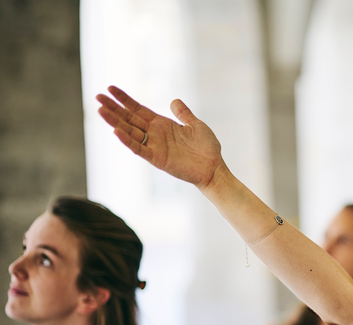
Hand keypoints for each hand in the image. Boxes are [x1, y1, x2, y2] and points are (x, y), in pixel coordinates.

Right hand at [96, 86, 224, 189]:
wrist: (214, 168)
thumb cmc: (207, 148)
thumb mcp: (196, 125)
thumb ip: (183, 114)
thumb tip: (174, 100)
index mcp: (162, 124)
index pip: (138, 110)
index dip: (125, 99)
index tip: (110, 89)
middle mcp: (155, 134)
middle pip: (129, 119)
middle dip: (113, 108)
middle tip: (97, 97)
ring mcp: (154, 146)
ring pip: (129, 132)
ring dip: (115, 122)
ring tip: (100, 110)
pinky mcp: (157, 159)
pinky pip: (139, 149)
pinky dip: (128, 141)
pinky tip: (116, 131)